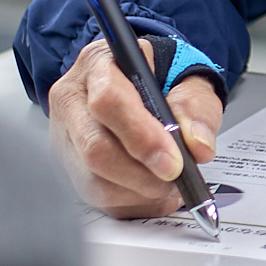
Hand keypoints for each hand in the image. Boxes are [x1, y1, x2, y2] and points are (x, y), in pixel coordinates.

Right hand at [46, 37, 222, 217]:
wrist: (144, 87)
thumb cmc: (162, 78)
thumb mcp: (189, 79)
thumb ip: (196, 107)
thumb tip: (198, 145)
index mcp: (98, 64)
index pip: (108, 101)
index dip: (141, 136)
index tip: (173, 161)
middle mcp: (72, 100)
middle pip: (95, 147)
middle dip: (141, 173)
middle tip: (175, 179)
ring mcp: (66, 136)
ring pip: (93, 179)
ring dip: (138, 192)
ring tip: (169, 185)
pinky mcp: (69, 166)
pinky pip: (96, 197)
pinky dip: (132, 202)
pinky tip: (154, 193)